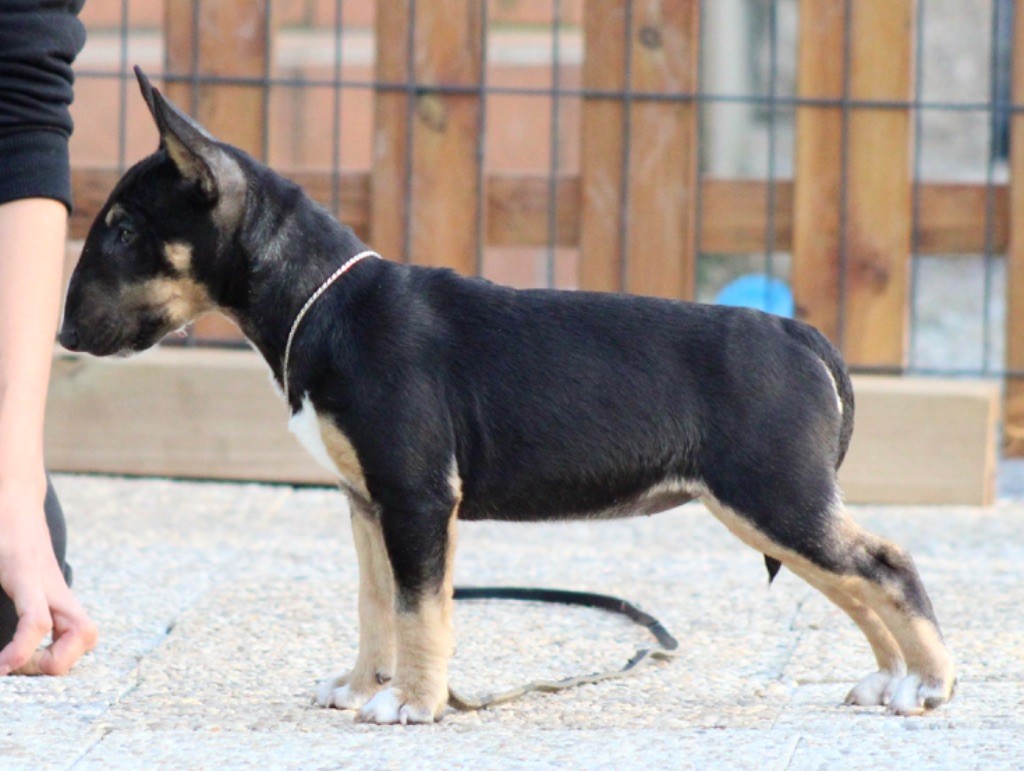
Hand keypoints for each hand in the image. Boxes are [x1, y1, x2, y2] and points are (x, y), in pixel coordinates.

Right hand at [0, 485, 96, 675]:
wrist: (11, 496)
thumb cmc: (6, 542)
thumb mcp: (15, 578)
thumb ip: (25, 605)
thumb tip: (22, 634)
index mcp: (54, 594)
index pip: (83, 635)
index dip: (59, 662)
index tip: (20, 669)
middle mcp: (57, 591)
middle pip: (89, 636)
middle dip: (56, 666)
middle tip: (17, 668)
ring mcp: (45, 582)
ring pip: (82, 633)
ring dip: (50, 662)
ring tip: (11, 665)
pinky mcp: (25, 571)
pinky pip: (37, 620)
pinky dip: (22, 648)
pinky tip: (4, 665)